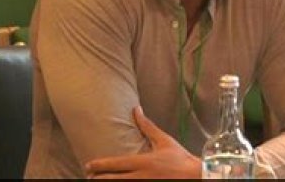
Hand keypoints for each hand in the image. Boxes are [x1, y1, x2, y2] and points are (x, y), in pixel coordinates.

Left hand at [85, 106, 201, 178]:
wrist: (195, 176)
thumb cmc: (179, 158)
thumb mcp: (163, 141)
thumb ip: (147, 126)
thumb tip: (136, 109)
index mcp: (143, 162)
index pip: (115, 164)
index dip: (99, 165)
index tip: (88, 165)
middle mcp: (141, 177)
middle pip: (113, 180)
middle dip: (98, 179)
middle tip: (89, 176)